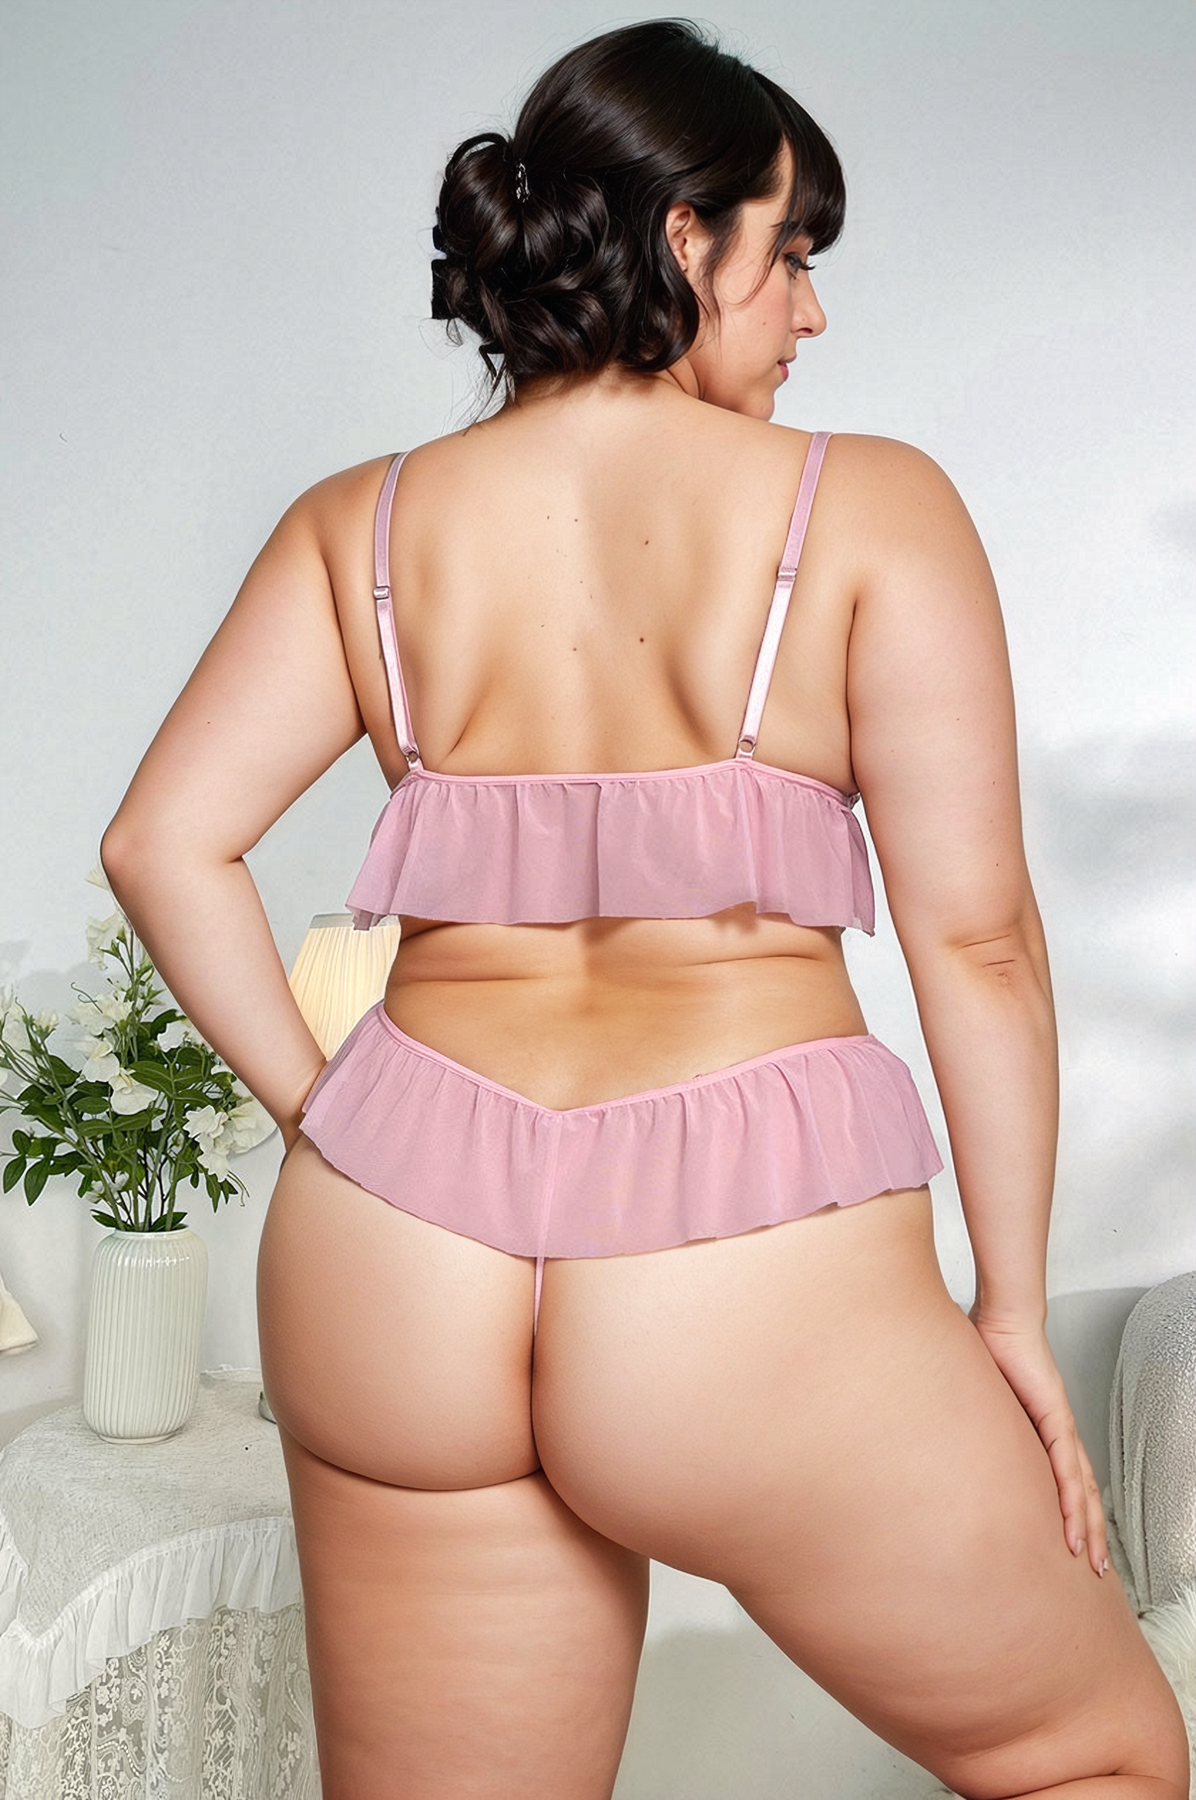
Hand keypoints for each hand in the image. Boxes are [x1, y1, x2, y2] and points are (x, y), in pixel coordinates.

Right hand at [969, 1309, 1108, 1576]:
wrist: (1002, 1317)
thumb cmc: (985, 1346)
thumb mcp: (976, 1398)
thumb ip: (969, 1418)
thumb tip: (939, 1436)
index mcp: (1041, 1428)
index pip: (1064, 1478)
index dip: (1070, 1512)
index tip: (1070, 1545)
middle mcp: (1058, 1431)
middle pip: (1083, 1491)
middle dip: (1091, 1531)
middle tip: (1093, 1569)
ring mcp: (1061, 1426)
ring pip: (1083, 1488)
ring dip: (1089, 1527)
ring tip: (1091, 1562)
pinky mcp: (1056, 1418)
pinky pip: (1068, 1470)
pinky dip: (1073, 1503)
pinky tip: (1076, 1528)